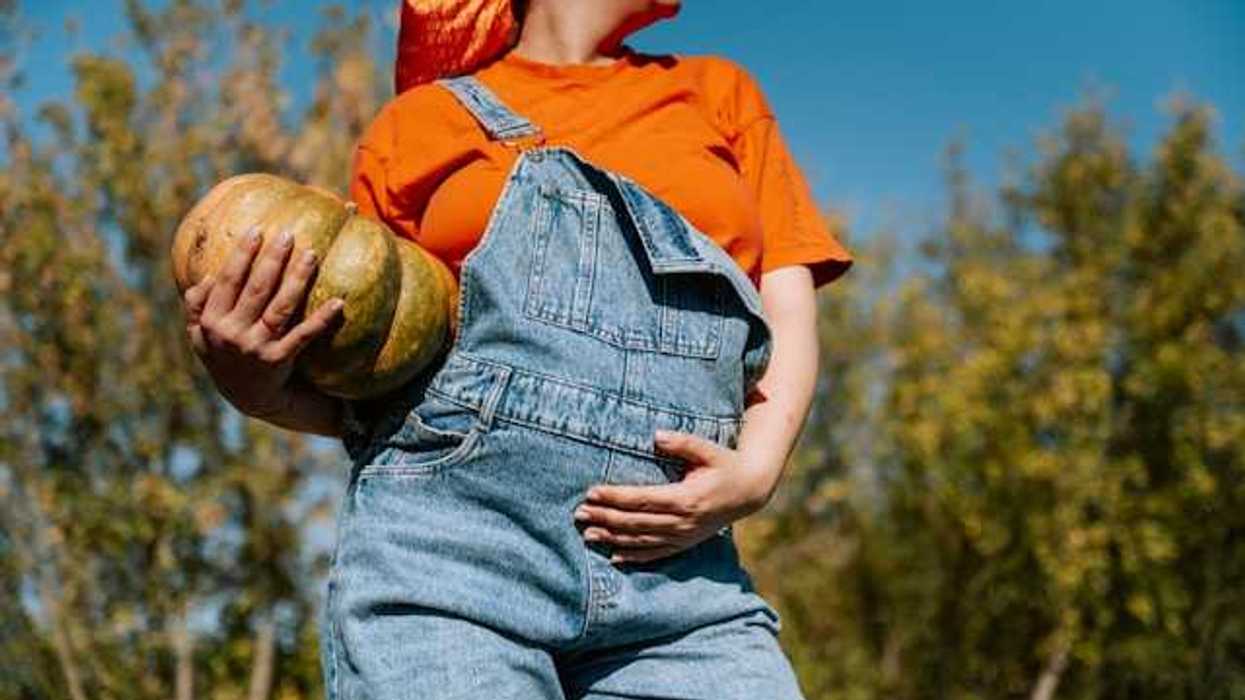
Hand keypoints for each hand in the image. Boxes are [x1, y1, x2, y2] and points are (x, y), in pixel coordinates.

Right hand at [181, 226, 343, 417]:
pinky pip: (304, 335)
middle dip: (273, 259)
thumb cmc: (225, 355)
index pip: (228, 281)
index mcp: (211, 321)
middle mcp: (232, 334)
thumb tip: (208, 276)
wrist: (248, 396)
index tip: (257, 230)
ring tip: (311, 255)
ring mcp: (256, 347)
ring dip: (297, 279)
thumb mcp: (200, 335)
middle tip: (289, 234)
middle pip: (257, 289)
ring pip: (280, 307)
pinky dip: (321, 319)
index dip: (242, 255)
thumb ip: (197, 306)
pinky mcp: (279, 360)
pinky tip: (338, 302)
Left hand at [573, 429, 772, 564]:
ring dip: (613, 538)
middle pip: (636, 522)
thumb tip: (657, 435)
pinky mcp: (685, 543)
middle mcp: (683, 521)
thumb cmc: (725, 465)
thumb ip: (684, 443)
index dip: (615, 497)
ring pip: (642, 541)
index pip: (642, 499)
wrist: (750, 492)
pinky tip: (614, 557)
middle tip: (579, 514)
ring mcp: (684, 535)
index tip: (592, 493)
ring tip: (589, 535)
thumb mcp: (709, 450)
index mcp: (686, 498)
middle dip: (606, 518)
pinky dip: (635, 556)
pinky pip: (657, 554)